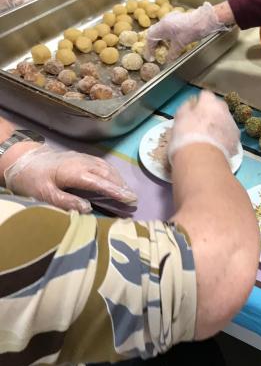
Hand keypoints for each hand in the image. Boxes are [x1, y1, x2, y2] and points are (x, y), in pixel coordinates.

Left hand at [4, 145, 136, 212]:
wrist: (23, 158)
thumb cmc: (33, 179)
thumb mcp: (45, 194)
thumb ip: (66, 201)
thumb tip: (88, 208)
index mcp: (76, 172)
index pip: (101, 183)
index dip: (117, 191)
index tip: (130, 199)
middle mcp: (83, 163)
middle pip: (108, 174)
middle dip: (122, 185)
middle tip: (133, 199)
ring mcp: (83, 158)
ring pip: (106, 167)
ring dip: (118, 179)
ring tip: (126, 191)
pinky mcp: (81, 156)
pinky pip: (101, 163)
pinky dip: (111, 172)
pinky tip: (113, 179)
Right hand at [145, 2, 225, 60]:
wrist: (204, 20)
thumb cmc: (191, 31)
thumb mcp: (180, 44)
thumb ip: (172, 53)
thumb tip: (168, 60)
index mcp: (162, 27)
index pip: (150, 38)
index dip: (149, 49)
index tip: (151, 57)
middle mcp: (164, 21)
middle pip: (153, 32)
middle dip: (153, 43)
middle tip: (155, 52)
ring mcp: (171, 18)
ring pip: (160, 29)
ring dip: (160, 39)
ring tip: (163, 48)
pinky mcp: (177, 18)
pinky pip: (167, 27)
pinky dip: (166, 35)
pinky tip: (171, 41)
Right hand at [169, 91, 239, 162]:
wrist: (201, 160)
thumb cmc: (186, 137)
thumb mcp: (179, 119)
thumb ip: (186, 108)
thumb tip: (191, 104)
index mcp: (209, 102)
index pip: (205, 95)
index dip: (199, 103)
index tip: (193, 111)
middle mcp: (224, 111)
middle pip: (218, 107)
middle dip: (211, 113)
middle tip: (201, 124)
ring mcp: (232, 126)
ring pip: (225, 122)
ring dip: (219, 126)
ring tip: (209, 138)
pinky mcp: (236, 141)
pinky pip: (229, 136)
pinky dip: (224, 139)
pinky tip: (216, 147)